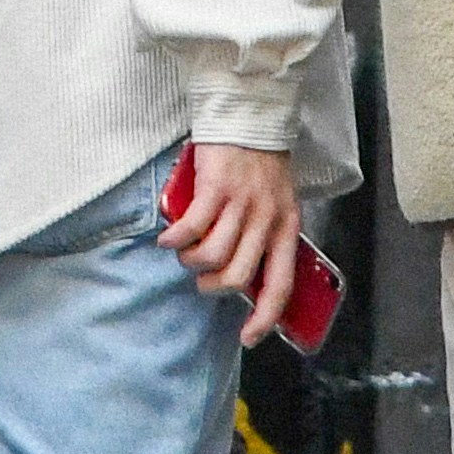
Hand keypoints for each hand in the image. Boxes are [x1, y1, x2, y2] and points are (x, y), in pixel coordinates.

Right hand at [161, 143, 300, 350]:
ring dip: (192, 263)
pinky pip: (191, 228)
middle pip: (238, 277)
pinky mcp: (215, 187)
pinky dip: (175, 240)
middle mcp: (267, 220)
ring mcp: (241, 204)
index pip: (281, 285)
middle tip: (202, 279)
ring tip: (184, 253)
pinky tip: (167, 239)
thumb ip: (265, 234)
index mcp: (287, 228)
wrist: (249, 117)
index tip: (248, 337)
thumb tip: (244, 273)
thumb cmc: (261, 163)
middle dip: (213, 287)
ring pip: (213, 256)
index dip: (264, 317)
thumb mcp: (278, 203)